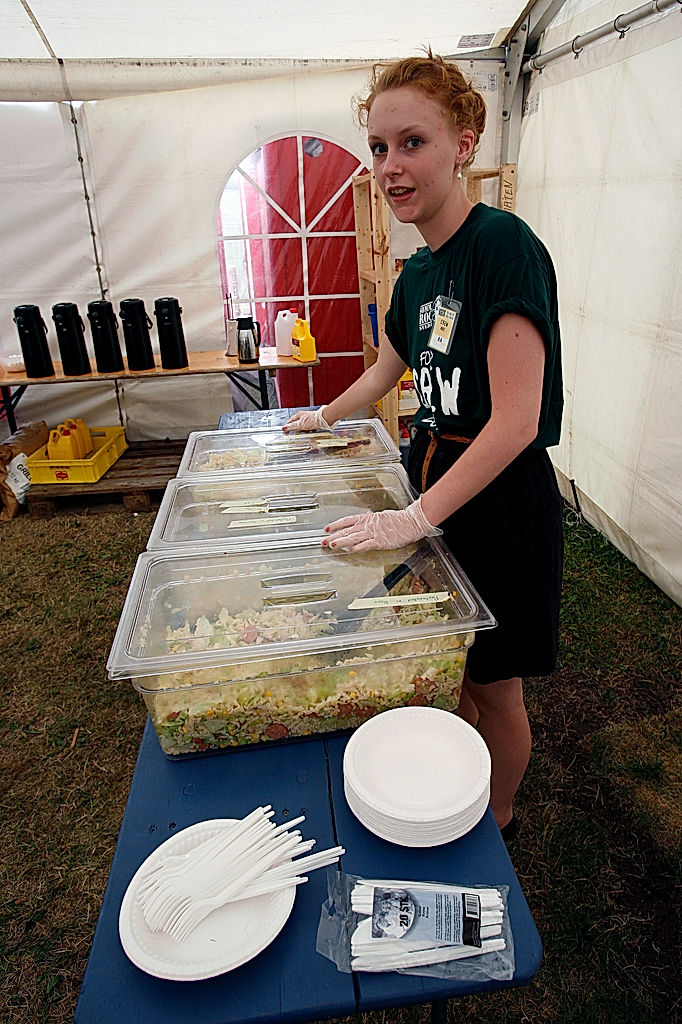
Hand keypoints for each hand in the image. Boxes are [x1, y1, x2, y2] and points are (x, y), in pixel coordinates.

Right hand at [282, 406, 332, 432]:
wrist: (324, 420)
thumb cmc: (313, 420)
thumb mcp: (300, 424)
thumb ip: (292, 426)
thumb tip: (284, 428)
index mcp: (299, 415)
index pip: (290, 421)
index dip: (287, 426)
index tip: (285, 432)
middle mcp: (304, 416)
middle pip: (297, 424)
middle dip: (296, 429)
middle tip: (295, 434)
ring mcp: (310, 420)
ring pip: (304, 427)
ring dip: (304, 431)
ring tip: (304, 434)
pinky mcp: (314, 423)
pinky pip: (310, 428)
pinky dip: (310, 431)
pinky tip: (310, 433)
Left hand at [321, 497, 440, 551]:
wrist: (411, 522)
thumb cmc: (398, 520)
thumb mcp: (380, 517)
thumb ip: (369, 522)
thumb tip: (359, 526)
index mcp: (367, 518)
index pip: (347, 521)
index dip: (335, 525)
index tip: (326, 529)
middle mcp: (368, 525)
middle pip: (347, 530)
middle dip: (334, 536)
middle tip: (323, 541)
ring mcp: (374, 533)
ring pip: (354, 537)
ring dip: (341, 541)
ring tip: (332, 545)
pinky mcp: (381, 541)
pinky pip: (367, 544)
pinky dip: (358, 547)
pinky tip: (350, 550)